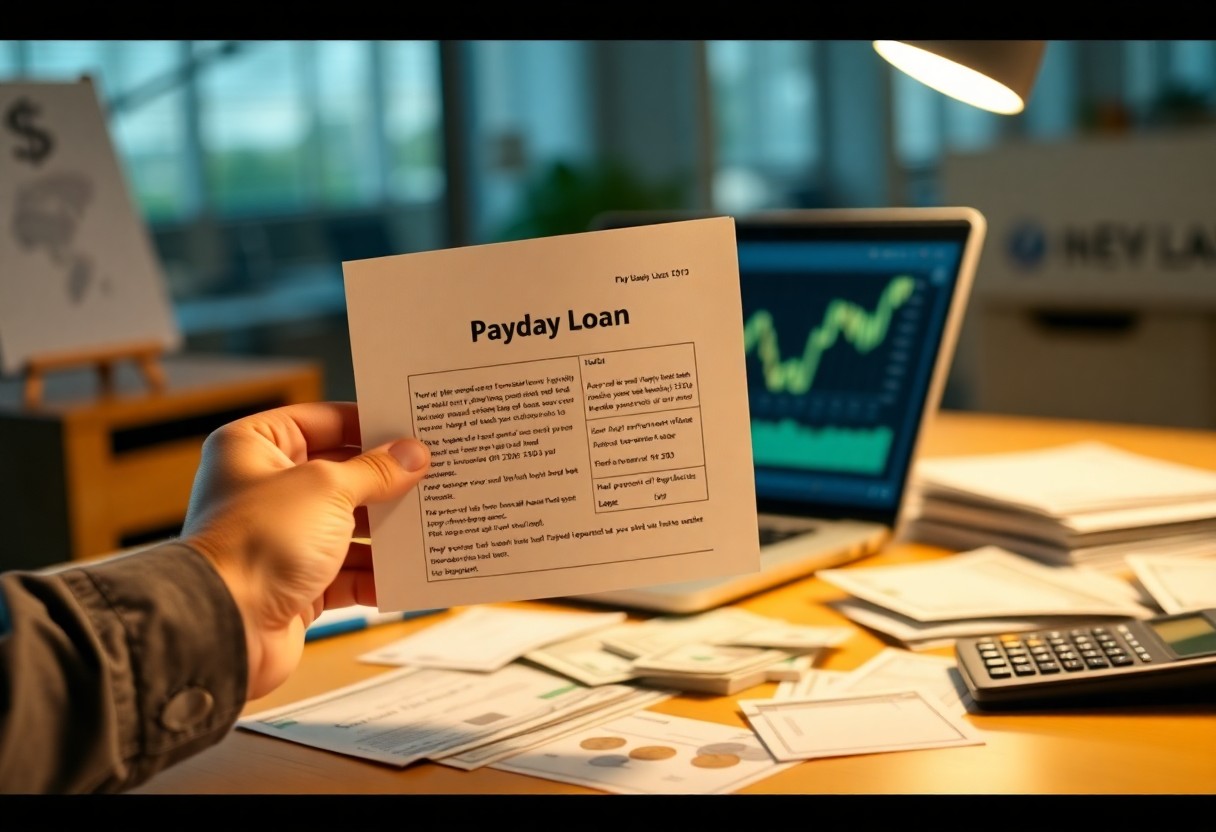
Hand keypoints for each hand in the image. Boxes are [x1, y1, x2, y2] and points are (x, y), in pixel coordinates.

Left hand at [179, 401, 429, 699]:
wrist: (226, 629)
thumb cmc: (257, 543)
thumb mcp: (327, 489)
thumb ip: (375, 472)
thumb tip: (413, 454)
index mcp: (254, 448)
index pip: (321, 421)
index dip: (367, 425)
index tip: (411, 430)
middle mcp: (264, 490)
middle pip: (341, 475)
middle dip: (386, 481)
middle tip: (433, 474)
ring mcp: (282, 538)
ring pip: (349, 525)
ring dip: (387, 529)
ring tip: (431, 522)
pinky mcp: (297, 583)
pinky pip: (348, 572)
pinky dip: (377, 574)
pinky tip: (410, 572)